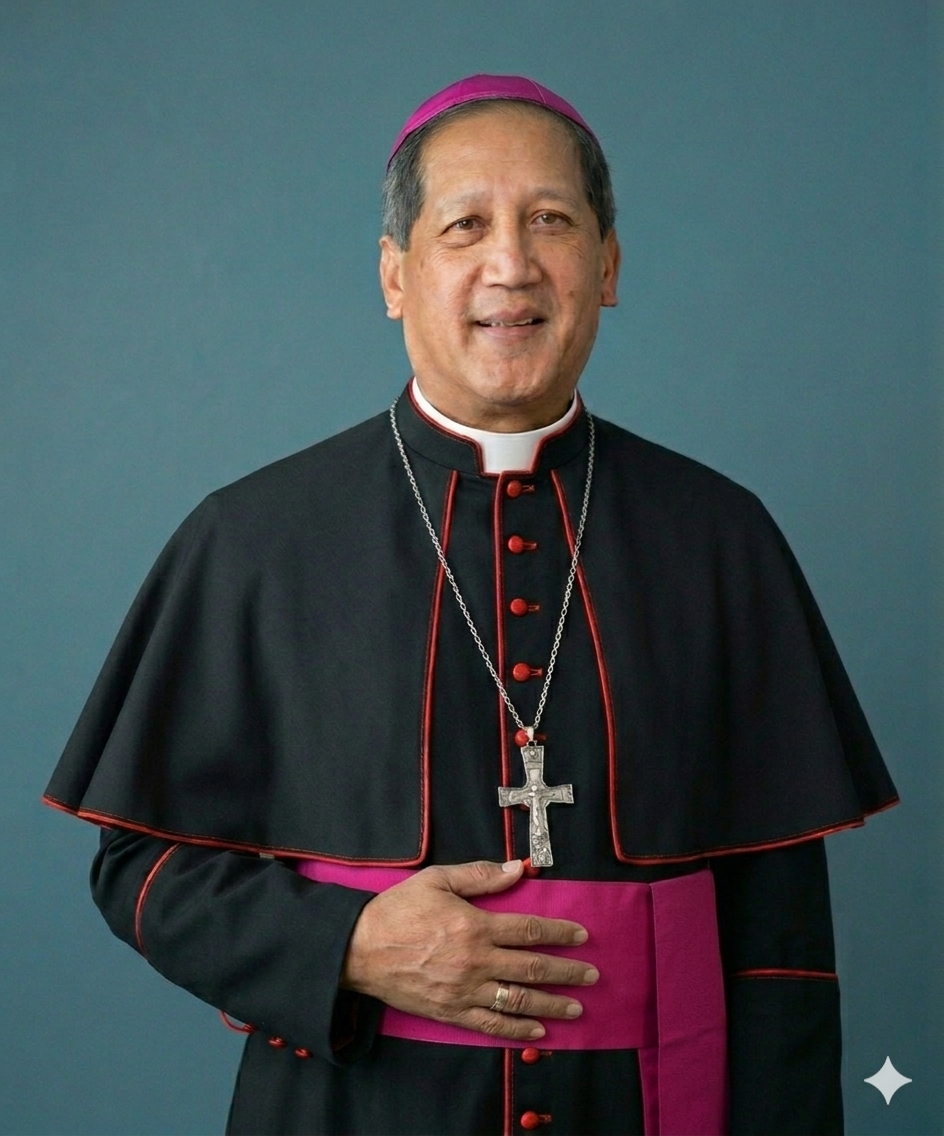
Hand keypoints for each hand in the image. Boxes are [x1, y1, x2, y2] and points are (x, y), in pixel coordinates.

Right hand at [339, 859, 597, 1040]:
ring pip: (518, 999)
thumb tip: (518, 869)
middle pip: (531, 967)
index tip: (581, 935)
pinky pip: (491, 1024)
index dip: (559, 933)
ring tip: (575, 1007)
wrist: (359, 949)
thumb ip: (480, 875)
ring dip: (551, 1004)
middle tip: (591, 975)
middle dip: (566, 971)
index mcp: (474, 925)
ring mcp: (464, 990)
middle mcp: (475, 961)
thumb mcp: (437, 880)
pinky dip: (518, 1029)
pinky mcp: (451, 1012)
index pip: (528, 930)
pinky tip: (539, 1030)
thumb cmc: (398, 909)